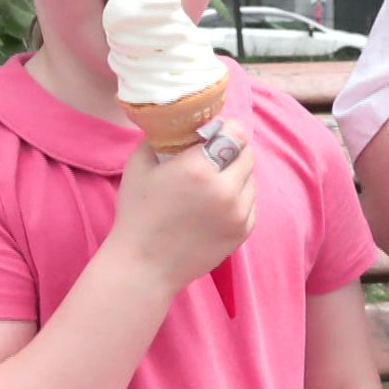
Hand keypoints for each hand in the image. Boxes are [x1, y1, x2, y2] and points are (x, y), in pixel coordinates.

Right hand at [108, 119, 255, 294]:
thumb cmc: (138, 214)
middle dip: (233, 150)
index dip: (228, 128)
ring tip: (213, 183)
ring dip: (236, 176)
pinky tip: (216, 205)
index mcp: (199, 168)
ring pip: (251, 180)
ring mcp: (238, 213)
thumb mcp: (138, 166)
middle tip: (214, 156)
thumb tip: (175, 124)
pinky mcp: (243, 232)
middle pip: (247, 154)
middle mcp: (225, 189)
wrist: (145, 265)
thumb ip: (159, 139)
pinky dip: (238, 199)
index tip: (217, 131)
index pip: (235, 132)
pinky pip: (250, 204)